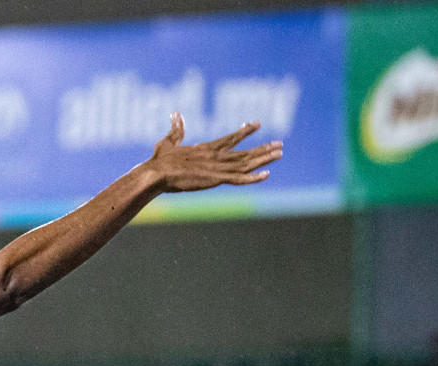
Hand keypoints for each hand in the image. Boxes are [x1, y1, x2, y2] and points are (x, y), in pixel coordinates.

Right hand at [144, 114, 281, 192]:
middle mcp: (216, 156)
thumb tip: (175, 113)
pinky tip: (267, 174)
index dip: (244, 131)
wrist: (158, 174)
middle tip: (280, 144)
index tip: (257, 124)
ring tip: (280, 153)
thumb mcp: (168, 142)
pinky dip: (253, 177)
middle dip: (263, 147)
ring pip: (246, 163)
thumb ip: (176, 129)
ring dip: (264, 158)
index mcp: (206, 148)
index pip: (230, 138)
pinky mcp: (216, 179)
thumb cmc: (160, 161)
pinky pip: (239, 179)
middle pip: (245, 151)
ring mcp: (217, 168)